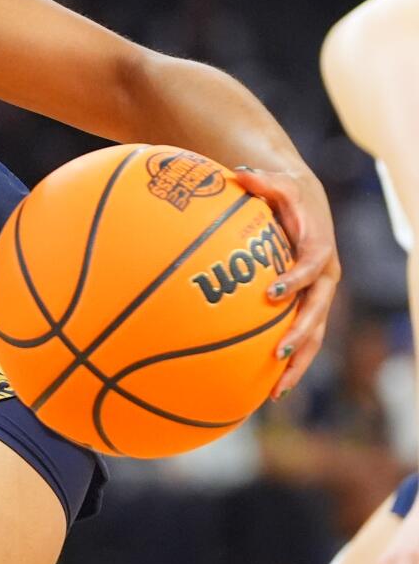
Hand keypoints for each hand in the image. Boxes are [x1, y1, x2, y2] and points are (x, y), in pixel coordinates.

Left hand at [232, 165, 340, 397]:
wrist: (304, 205)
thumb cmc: (285, 194)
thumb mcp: (277, 183)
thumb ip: (262, 180)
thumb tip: (240, 173)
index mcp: (319, 250)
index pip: (313, 267)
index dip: (297, 279)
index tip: (274, 292)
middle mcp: (324, 279)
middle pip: (317, 313)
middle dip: (301, 335)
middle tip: (278, 354)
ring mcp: (317, 298)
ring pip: (313, 336)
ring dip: (298, 363)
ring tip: (276, 390)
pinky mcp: (306, 308)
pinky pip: (301, 339)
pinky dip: (289, 363)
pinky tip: (268, 389)